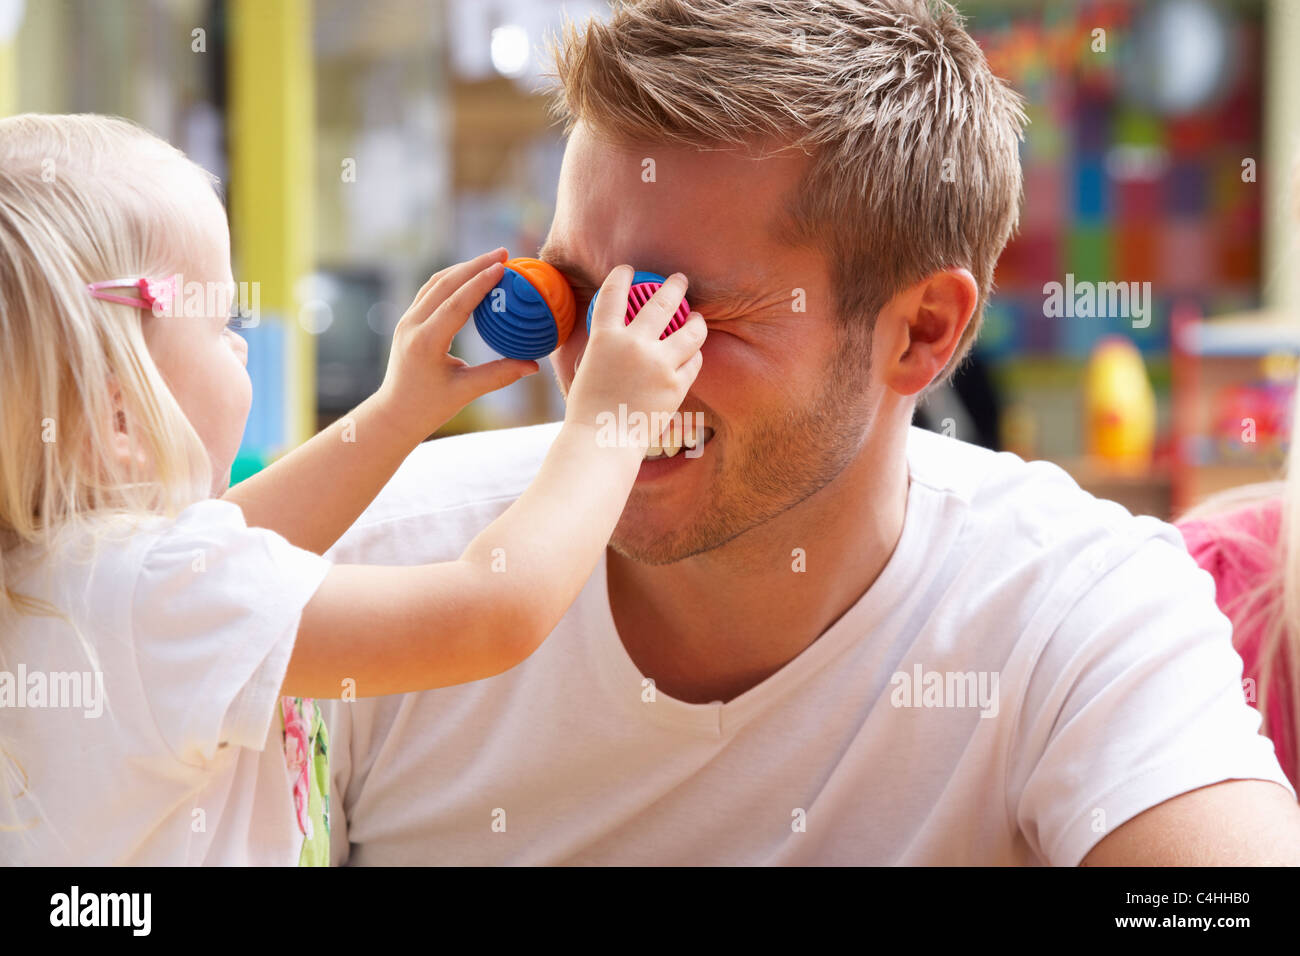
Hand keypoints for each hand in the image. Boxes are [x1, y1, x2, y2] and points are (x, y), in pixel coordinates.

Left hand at [374, 248, 539, 438]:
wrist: (395, 412)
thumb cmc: (430, 407)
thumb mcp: (466, 392)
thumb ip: (500, 375)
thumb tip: (534, 365)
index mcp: (426, 343)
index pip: (456, 304)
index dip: (480, 283)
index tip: (503, 267)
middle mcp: (412, 325)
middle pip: (445, 284)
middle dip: (475, 265)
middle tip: (503, 253)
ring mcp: (406, 320)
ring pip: (436, 282)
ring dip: (463, 268)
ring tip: (491, 259)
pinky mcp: (407, 320)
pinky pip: (430, 290)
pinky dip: (452, 278)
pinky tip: (471, 274)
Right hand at [564, 265, 705, 444]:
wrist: (602, 440)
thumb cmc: (588, 409)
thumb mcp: (586, 368)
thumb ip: (600, 347)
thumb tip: (610, 333)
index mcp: (605, 338)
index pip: (614, 294)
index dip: (622, 276)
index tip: (628, 270)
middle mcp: (634, 344)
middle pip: (661, 301)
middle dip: (674, 286)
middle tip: (679, 280)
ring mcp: (658, 364)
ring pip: (691, 329)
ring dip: (696, 319)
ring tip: (697, 316)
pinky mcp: (676, 384)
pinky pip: (694, 360)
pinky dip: (694, 355)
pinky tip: (692, 352)